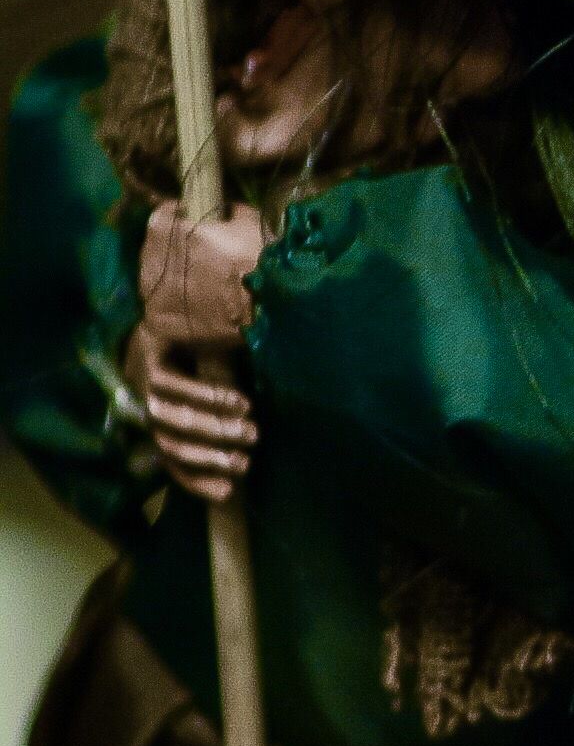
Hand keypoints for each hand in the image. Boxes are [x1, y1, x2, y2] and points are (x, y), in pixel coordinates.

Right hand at [131, 205, 264, 501]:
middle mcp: (144, 376)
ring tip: (244, 464)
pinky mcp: (165, 428)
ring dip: (206, 457)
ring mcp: (149, 405)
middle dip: (212, 430)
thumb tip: (257, 251)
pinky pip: (172, 462)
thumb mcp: (219, 274)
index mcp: (154, 344)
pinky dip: (195, 479)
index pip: (169, 384)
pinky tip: (224, 494)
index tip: (247, 404)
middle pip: (168, 420)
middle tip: (253, 435)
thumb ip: (232, 269)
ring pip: (168, 444)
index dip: (207, 398)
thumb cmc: (212, 286)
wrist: (188, 292)